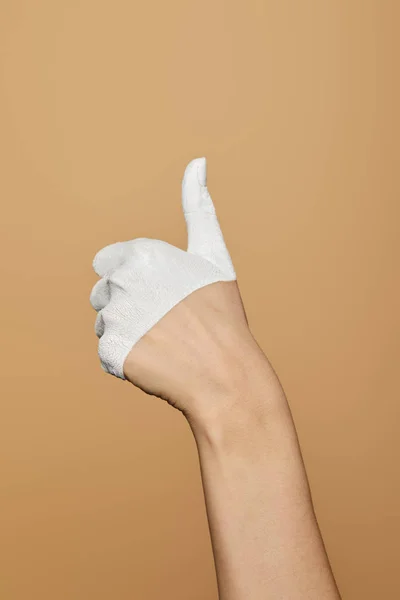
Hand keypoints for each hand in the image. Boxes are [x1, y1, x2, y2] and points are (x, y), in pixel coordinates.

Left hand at [90, 158, 271, 421]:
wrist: (226, 373)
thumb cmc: (221, 312)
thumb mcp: (213, 253)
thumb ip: (198, 207)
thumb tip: (197, 161)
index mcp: (141, 254)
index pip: (109, 263)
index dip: (137, 280)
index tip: (166, 295)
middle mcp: (122, 282)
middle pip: (103, 293)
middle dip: (127, 304)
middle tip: (167, 321)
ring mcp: (115, 319)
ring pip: (104, 323)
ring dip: (126, 331)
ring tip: (163, 341)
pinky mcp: (111, 353)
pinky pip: (109, 352)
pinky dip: (127, 358)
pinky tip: (157, 360)